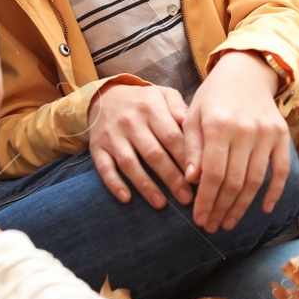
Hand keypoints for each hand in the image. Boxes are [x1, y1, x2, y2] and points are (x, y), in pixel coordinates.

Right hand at [87, 84, 191, 207]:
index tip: (200, 178)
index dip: (186, 159)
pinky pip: (104, 168)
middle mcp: (131, 122)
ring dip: (146, 186)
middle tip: (186, 198)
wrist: (104, 96)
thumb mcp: (163, 95)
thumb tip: (197, 131)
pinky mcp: (97, 147)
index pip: (172, 137)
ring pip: (130, 164)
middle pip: (153, 154)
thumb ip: (180, 109)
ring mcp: (112, 136)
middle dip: (172, 178)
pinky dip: (114, 184)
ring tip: (161, 204)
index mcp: (151, 107)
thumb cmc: (143, 101)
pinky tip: (127, 198)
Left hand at [183, 52, 290, 232]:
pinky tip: (265, 209)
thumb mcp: (193, 116)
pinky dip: (275, 192)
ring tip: (229, 222)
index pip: (213, 174)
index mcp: (219, 125)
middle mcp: (244, 131)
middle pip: (234, 182)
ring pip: (255, 181)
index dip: (206, 201)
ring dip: (242, 206)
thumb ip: (192, 149)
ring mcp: (266, 134)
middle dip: (221, 209)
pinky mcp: (281, 135)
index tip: (199, 219)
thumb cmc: (213, 96)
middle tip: (212, 226)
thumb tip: (190, 182)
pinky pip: (281, 170)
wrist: (246, 72)